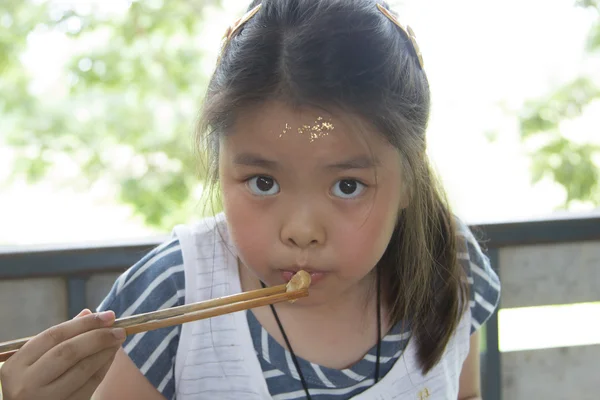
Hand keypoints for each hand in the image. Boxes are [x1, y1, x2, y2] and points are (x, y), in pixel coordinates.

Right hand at [0, 309, 125, 399]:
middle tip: (119, 329)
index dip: (84, 323)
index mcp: (17, 365)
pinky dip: (103, 367)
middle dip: (98, 337)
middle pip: (69, 352)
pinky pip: (90, 385)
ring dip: (105, 351)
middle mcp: (27, 383)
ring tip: (118, 340)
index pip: (54, 335)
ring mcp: (45, 399)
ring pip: (83, 369)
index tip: (107, 316)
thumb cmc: (31, 381)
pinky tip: (110, 356)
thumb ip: (59, 337)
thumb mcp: (34, 360)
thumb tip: (88, 313)